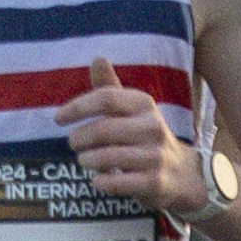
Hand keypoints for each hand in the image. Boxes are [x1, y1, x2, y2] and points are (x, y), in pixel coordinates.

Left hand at [58, 57, 201, 214]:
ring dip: (87, 160)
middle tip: (74, 143)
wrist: (181, 173)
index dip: (78, 107)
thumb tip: (97, 58)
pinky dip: (101, 181)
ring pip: (108, 157)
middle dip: (80, 138)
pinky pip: (117, 183)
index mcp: (144, 105)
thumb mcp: (132, 110)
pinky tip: (98, 179)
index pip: (106, 98)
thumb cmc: (145, 136)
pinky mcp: (155, 182)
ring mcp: (156, 156)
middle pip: (104, 129)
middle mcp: (153, 127)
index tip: (58, 119)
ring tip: (84, 160)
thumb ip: (110, 89)